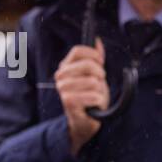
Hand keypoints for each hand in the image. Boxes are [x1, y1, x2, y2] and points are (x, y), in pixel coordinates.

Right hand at [54, 39, 107, 154]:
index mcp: (65, 66)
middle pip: (88, 64)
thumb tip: (97, 41)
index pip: (78, 50)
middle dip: (99, 75)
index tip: (100, 63)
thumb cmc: (89, 96)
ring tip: (94, 96)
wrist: (84, 121)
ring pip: (93, 82)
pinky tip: (92, 105)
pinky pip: (94, 96)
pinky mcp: (69, 102)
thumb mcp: (94, 75)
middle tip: (97, 84)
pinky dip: (98, 101)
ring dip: (99, 91)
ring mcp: (63, 89)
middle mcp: (60, 76)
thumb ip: (96, 59)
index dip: (93, 55)